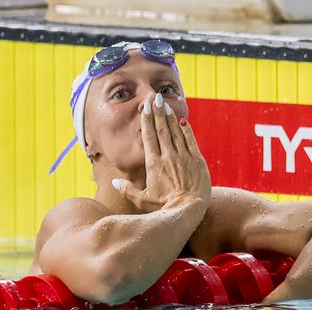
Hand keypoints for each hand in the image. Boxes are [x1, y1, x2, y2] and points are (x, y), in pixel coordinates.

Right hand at [113, 93, 210, 210]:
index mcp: (153, 164)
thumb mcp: (142, 200)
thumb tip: (114, 182)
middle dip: (158, 112)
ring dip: (170, 118)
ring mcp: (184, 157)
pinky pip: (191, 140)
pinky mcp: (197, 160)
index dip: (147, 120)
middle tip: (155, 97)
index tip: (145, 107)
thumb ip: (127, 189)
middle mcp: (168, 157)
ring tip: (166, 104)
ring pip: (175, 132)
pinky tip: (182, 120)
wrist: (189, 209)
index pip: (149, 137)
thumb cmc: (164, 207)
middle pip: (161, 130)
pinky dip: (186, 130)